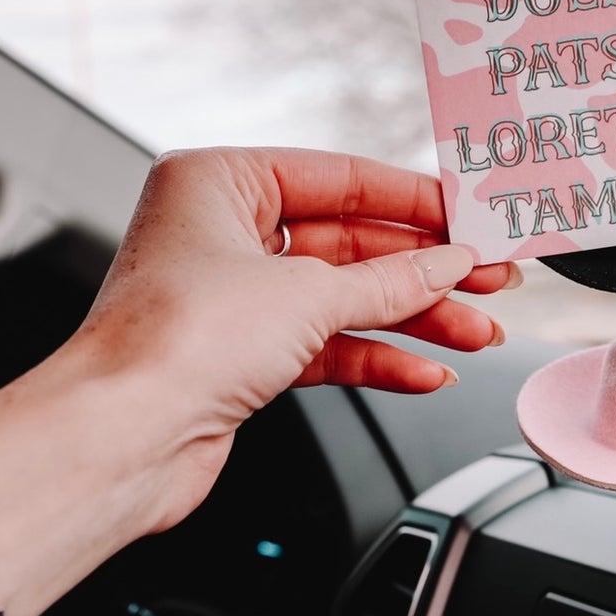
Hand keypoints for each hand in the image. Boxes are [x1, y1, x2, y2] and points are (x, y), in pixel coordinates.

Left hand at [80, 145, 517, 523]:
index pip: (339, 178)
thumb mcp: (309, 294)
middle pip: (349, 242)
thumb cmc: (176, 342)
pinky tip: (427, 372)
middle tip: (489, 278)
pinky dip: (378, 358)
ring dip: (414, 319)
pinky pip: (327, 347)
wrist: (126, 437)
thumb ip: (392, 280)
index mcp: (218, 182)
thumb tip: (448, 263)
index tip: (471, 217)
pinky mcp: (241, 358)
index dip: (415, 201)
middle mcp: (220, 234)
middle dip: (424, 269)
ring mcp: (231, 298)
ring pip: (344, 299)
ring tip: (476, 331)